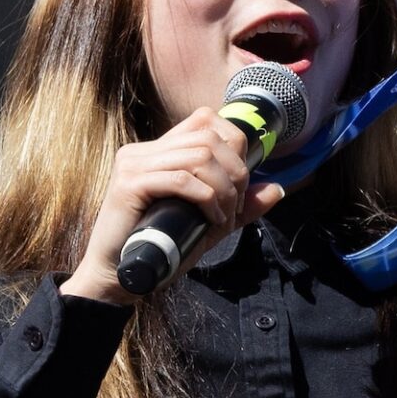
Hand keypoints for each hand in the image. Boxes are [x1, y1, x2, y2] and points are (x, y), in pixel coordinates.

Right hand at [60, 107, 285, 305]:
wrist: (120, 277)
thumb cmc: (160, 249)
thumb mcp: (208, 222)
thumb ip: (239, 205)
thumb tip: (276, 189)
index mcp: (158, 150)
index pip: (205, 119)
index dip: (234, 145)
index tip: (240, 183)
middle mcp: (143, 150)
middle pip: (208, 137)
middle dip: (235, 172)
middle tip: (234, 208)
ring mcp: (133, 164)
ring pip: (198, 156)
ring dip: (223, 189)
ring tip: (223, 218)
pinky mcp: (128, 184)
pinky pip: (181, 179)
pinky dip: (206, 198)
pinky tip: (210, 218)